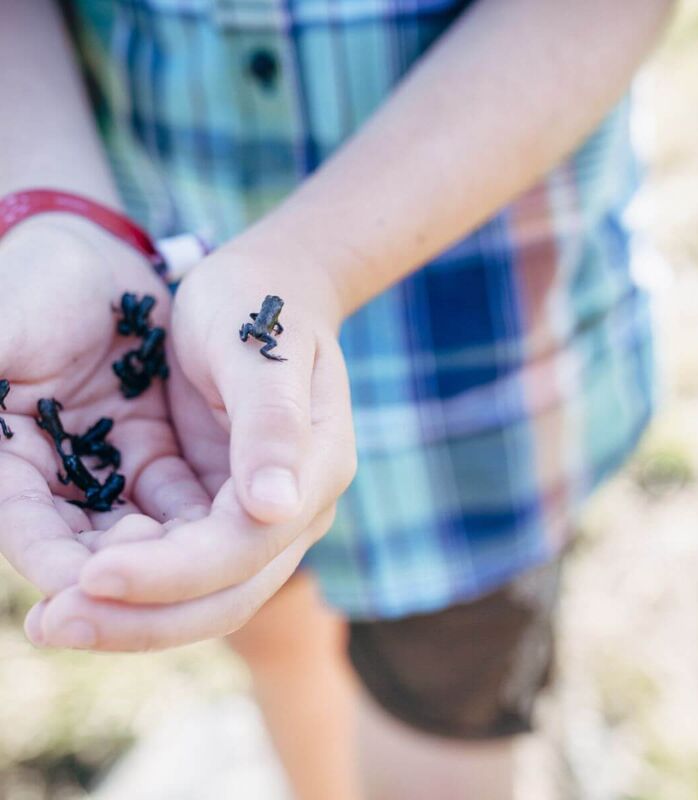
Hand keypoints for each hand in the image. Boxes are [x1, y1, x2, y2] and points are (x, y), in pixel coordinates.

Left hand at [29, 237, 355, 649]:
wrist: (268, 291)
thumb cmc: (261, 304)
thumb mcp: (261, 350)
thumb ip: (272, 424)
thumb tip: (276, 510)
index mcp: (314, 469)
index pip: (245, 547)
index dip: (172, 572)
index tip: (92, 575)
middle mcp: (292, 508)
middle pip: (225, 595)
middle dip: (141, 619)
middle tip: (52, 625)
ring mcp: (259, 514)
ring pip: (199, 595)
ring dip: (128, 613)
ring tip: (48, 618)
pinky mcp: (221, 506)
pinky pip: (175, 559)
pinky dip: (128, 576)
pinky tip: (72, 572)